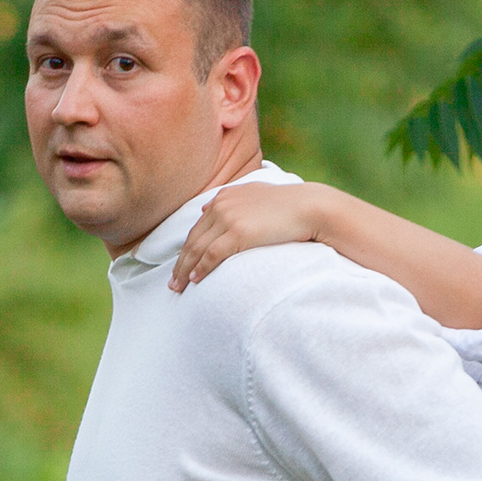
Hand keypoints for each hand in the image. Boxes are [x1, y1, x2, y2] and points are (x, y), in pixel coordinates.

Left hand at [169, 184, 339, 292]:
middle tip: (172, 282)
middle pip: (193, 239)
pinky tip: (194, 280)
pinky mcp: (238, 234)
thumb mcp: (255, 193)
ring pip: (197, 249)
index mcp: (224, 197)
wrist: (309, 207)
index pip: (198, 227)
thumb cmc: (288, 204)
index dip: (188, 248)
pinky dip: (200, 269)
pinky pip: (211, 255)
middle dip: (181, 262)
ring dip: (185, 270)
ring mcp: (228, 219)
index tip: (182, 264)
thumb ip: (232, 199)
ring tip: (178, 287)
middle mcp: (221, 206)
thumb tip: (206, 208)